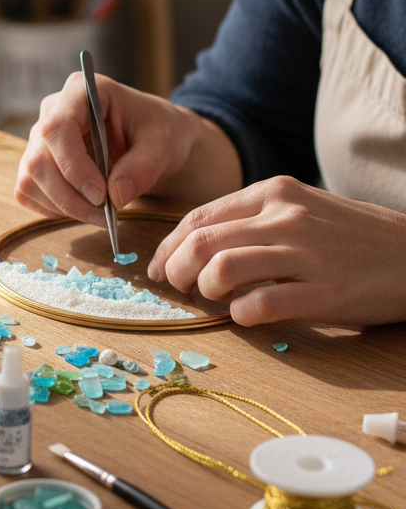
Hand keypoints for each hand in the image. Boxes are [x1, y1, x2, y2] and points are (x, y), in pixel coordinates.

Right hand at [14, 72, 241, 221]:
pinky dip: (53, 208)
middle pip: (39, 160)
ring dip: (63, 206)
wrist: (152, 139)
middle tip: (104, 215)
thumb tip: (116, 196)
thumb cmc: (158, 130)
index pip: (57, 128)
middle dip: (69, 196)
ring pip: (30, 179)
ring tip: (100, 214)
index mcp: (81, 91)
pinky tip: (82, 207)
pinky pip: (29, 191)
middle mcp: (53, 111)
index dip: (72, 165)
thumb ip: (143, 167)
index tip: (100, 195)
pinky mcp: (36, 161)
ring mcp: (40, 137)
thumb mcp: (164, 144)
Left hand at [148, 175, 405, 325]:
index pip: (199, 217)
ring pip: (222, 269)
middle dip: (175, 270)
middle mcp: (285, 217)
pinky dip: (240, 315)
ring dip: (205, 291)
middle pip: (201, 243)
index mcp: (273, 192)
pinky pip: (259, 305)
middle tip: (177, 287)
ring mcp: (305, 253)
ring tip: (215, 299)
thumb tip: (193, 246)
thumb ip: (250, 219)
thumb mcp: (299, 208)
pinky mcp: (324, 291)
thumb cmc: (350, 236)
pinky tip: (246, 316)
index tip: (157, 267)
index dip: (168, 246)